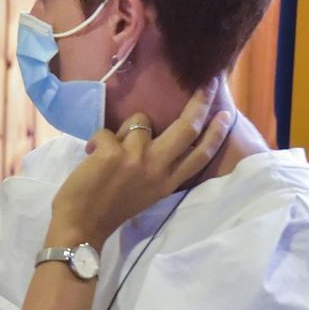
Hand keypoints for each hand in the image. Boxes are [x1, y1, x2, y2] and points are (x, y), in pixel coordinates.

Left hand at [47, 77, 232, 246]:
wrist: (82, 226)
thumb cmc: (109, 209)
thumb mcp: (145, 192)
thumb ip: (156, 168)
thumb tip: (157, 136)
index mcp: (167, 182)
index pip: (200, 155)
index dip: (216, 133)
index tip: (227, 114)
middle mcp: (158, 169)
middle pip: (186, 129)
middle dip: (199, 103)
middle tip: (207, 83)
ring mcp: (137, 159)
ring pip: (140, 121)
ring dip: (123, 130)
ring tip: (108, 151)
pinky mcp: (113, 153)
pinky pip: (107, 132)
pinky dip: (97, 141)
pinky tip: (91, 157)